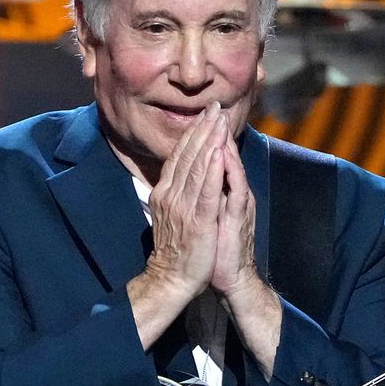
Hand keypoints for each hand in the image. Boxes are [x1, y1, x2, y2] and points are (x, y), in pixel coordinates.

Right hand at [144, 102, 227, 304]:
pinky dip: (212, 169)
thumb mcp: (171, 214)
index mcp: (165, 192)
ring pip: (197, 166)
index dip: (193, 133)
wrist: (171, 279)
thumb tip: (182, 171)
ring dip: (209, 141)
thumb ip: (176, 191)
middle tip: (215, 106)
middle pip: (188, 155)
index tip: (205, 114)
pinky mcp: (198, 220)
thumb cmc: (176, 249)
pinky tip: (219, 152)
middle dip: (203, 129)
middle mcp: (171, 195)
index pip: (179, 156)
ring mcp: (183, 207)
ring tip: (219, 120)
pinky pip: (206, 190)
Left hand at [212, 131, 281, 378]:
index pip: (214, 158)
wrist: (225, 278)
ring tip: (218, 119)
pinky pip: (234, 187)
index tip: (202, 114)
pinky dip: (227, 168)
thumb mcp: (204, 217)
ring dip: (222, 142)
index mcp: (222, 192)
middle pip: (223, 156)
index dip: (208, 136)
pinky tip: (221, 152)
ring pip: (229, 166)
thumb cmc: (210, 250)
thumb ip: (202, 195)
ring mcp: (238, 203)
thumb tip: (190, 177)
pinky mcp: (239, 216)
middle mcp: (232, 194)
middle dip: (216, 130)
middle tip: (213, 106)